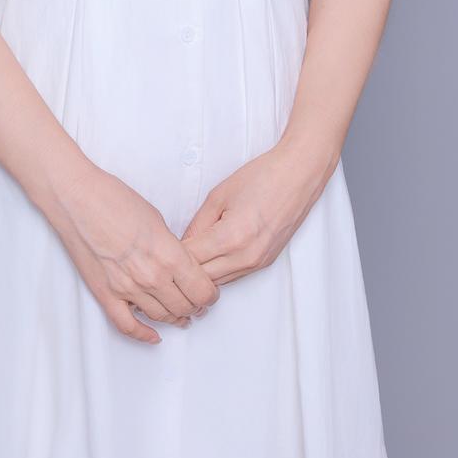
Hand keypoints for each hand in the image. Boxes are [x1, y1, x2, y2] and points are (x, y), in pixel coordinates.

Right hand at [48, 164, 220, 344]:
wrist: (76, 199)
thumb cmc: (112, 199)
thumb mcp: (156, 219)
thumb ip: (170, 246)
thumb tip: (178, 262)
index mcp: (168, 254)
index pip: (201, 289)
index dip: (210, 295)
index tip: (210, 292)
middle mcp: (150, 276)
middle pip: (185, 306)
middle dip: (196, 306)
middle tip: (199, 303)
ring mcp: (127, 288)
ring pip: (161, 316)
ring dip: (176, 318)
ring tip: (182, 315)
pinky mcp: (105, 294)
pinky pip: (127, 325)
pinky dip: (143, 335)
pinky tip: (154, 335)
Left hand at [179, 143, 336, 285]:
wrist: (299, 175)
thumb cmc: (263, 177)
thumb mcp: (219, 195)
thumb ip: (198, 224)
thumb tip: (183, 244)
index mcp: (232, 237)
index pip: (190, 260)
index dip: (171, 257)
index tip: (158, 252)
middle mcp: (246, 256)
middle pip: (202, 278)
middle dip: (183, 270)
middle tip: (166, 259)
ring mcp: (257, 262)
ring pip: (218, 282)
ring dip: (201, 274)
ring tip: (185, 260)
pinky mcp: (265, 262)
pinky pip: (234, 276)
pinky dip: (218, 271)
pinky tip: (208, 258)